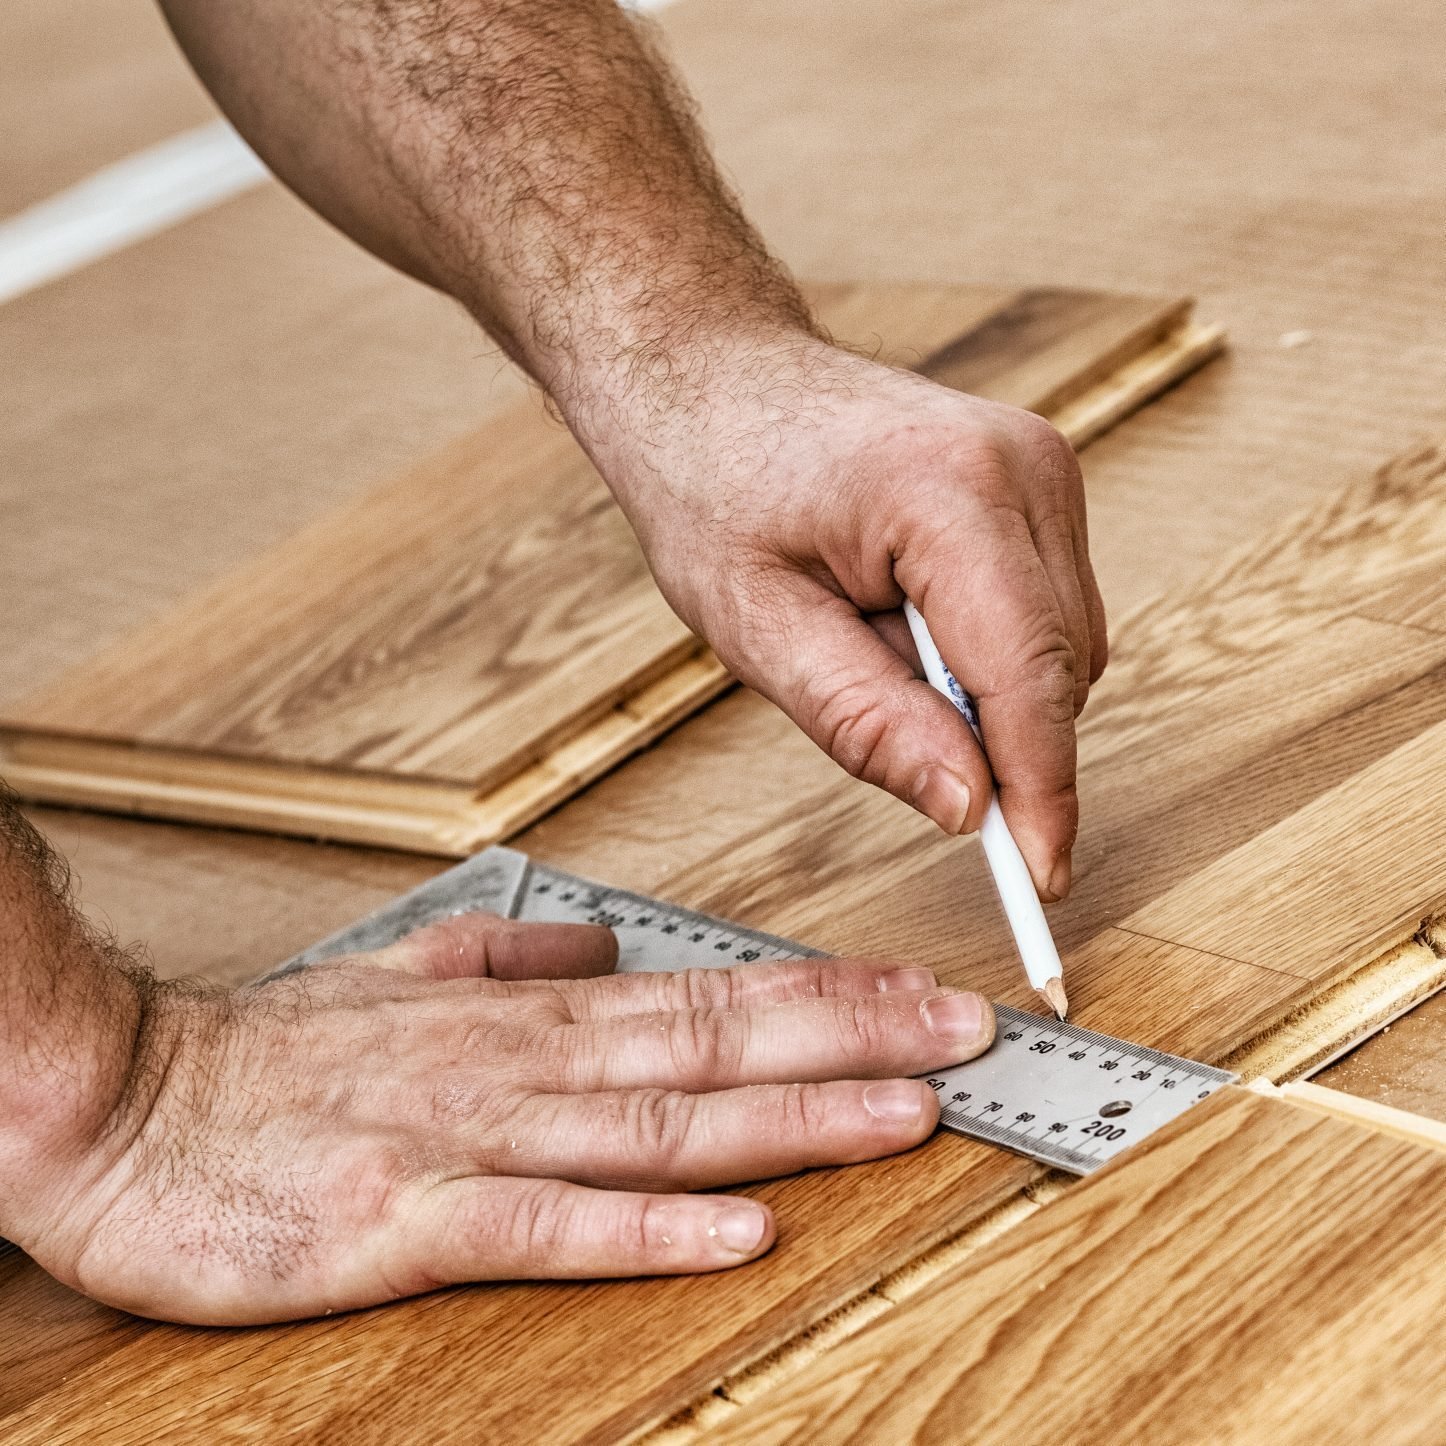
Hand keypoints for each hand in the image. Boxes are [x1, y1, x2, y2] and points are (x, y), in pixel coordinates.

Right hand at [16, 913, 993, 1324]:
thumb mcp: (400, 978)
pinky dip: (648, 1225)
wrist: (118, 1102)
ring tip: (904, 1114)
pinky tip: (737, 1228)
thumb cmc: (266, 1054)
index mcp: (524, 1019)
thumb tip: (605, 945)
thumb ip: (512, 961)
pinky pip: (544, 1224)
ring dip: (789, 1121)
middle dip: (852, 1041)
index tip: (920, 993)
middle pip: (712, 1049)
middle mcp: (521, 1070)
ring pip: (658, 1126)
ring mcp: (467, 1143)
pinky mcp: (403, 1225)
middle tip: (966, 1034)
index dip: (825, 996)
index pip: (706, 995)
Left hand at [595, 338, 1107, 900]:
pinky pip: (1047, 612)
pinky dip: (986, 650)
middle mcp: (1024, 468)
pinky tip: (899, 614)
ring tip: (866, 637)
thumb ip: (868, 722)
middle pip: (1060, 671)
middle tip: (877, 725)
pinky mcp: (1037, 482)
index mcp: (951, 495)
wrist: (710, 374)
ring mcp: (1041, 466)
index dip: (1042, 793)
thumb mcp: (757, 626)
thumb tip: (970, 808)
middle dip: (992, 737)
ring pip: (1063, 648)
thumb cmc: (711, 480)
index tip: (1040, 881)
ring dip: (982, 690)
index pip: (1033, 679)